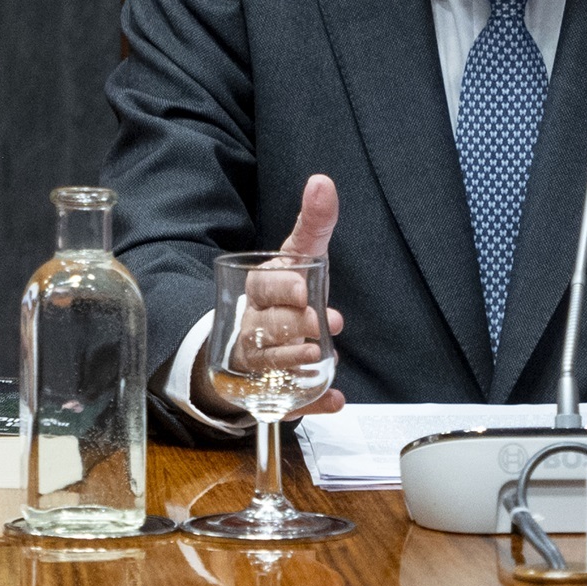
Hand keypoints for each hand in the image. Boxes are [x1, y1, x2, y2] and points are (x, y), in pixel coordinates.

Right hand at [195, 175, 347, 417]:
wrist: (260, 336)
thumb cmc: (286, 290)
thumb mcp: (300, 255)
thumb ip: (314, 222)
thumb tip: (323, 182)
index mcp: (259, 290)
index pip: (261, 287)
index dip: (280, 290)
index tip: (304, 291)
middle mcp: (252, 326)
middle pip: (263, 328)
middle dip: (290, 327)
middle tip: (318, 326)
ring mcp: (257, 362)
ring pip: (266, 365)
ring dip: (291, 363)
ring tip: (316, 356)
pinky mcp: (270, 391)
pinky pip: (285, 402)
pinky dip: (309, 404)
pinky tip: (334, 401)